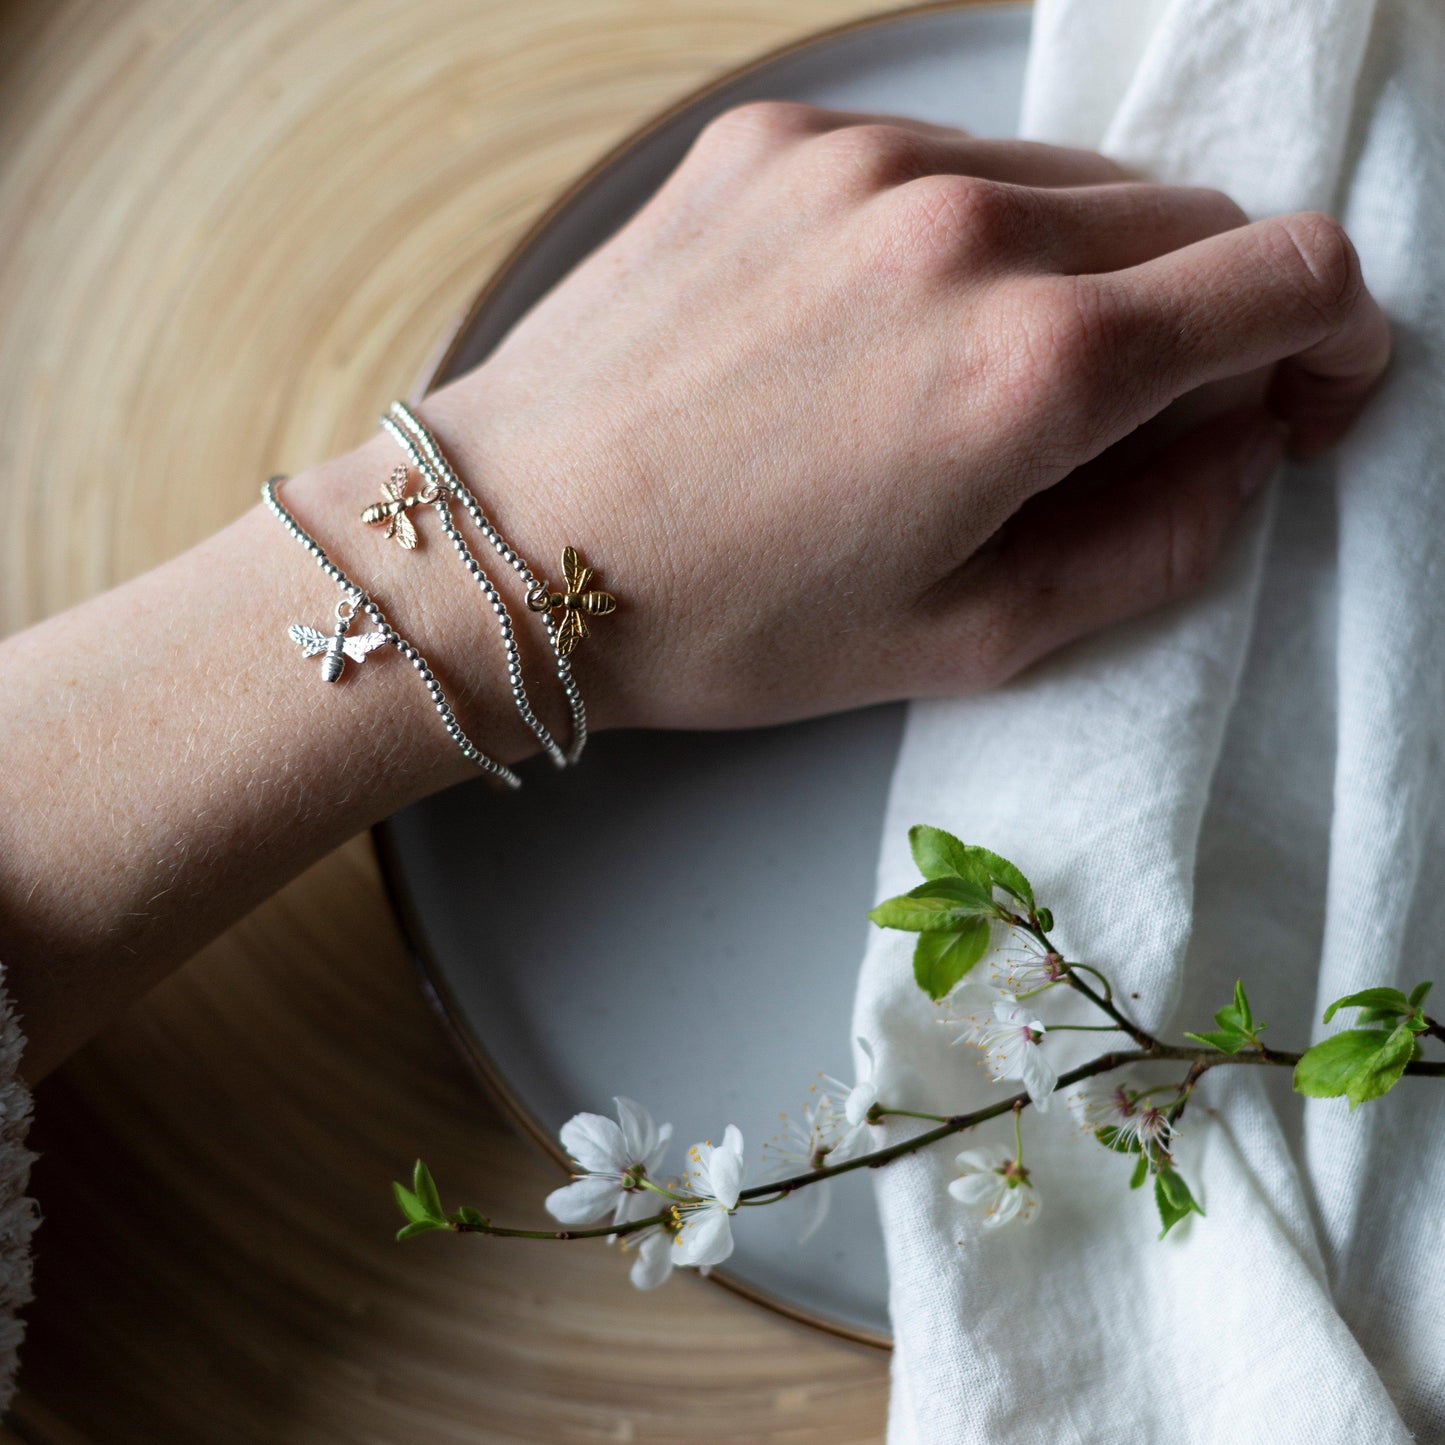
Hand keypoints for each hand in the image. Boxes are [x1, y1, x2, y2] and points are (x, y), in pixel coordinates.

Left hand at [408, 102, 1390, 732]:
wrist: (512, 551)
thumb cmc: (729, 621)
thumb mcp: (969, 639)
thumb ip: (1153, 543)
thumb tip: (1242, 451)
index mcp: (1033, 363)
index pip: (1292, 274)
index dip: (1330, 341)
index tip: (1297, 398)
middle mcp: (963, 221)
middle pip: (1189, 218)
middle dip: (1202, 320)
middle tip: (1124, 425)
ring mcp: (860, 160)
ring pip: (1067, 181)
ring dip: (1079, 272)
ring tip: (973, 390)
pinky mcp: (776, 139)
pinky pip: (938, 159)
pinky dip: (960, 234)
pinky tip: (876, 332)